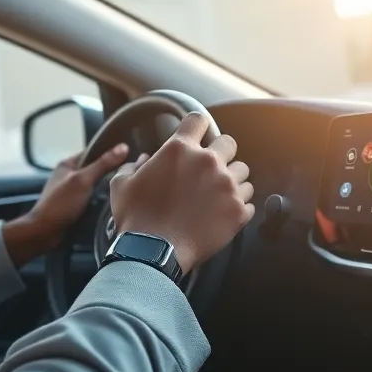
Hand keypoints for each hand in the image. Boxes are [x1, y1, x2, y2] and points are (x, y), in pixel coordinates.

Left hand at [2, 143, 130, 266]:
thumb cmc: (61, 203)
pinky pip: (92, 199)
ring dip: (107, 188)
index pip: (93, 152)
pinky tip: (115, 203)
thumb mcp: (83, 180)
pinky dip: (101, 200)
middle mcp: (69, 176)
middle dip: (110, 172)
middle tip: (131, 174)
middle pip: (94, 170)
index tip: (130, 154)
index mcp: (67, 164)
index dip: (109, 152)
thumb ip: (102, 164)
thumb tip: (123, 146)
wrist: (44, 232)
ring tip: (127, 187)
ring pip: (94, 186)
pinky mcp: (74, 206)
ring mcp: (71, 192)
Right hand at [108, 113, 253, 273]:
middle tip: (209, 170)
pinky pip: (249, 201)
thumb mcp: (122, 184)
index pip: (199, 119)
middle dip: (221, 153)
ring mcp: (226, 186)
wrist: (153, 252)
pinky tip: (222, 213)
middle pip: (229, 142)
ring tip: (217, 195)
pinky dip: (238, 206)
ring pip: (243, 172)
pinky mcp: (238, 211)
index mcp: (179, 150)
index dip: (198, 126)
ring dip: (232, 180)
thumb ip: (134, 165)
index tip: (197, 136)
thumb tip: (144, 160)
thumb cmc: (136, 218)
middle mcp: (207, 162)